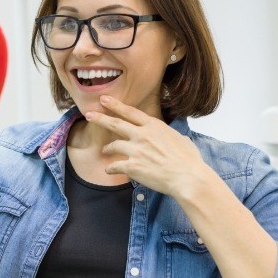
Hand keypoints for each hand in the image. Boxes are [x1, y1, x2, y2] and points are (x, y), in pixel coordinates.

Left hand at [85, 95, 208, 198]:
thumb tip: (172, 137)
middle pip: (116, 124)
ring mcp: (136, 150)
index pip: (130, 112)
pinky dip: (111, 168)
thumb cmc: (189, 160)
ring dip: (107, 149)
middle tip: (89, 115)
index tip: (104, 99)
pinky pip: (115, 166)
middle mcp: (142, 135)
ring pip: (114, 146)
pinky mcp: (132, 166)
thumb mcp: (181, 139)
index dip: (115, 105)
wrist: (188, 177)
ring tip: (105, 151)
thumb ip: (170, 135)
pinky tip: (109, 170)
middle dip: (100, 118)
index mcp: (154, 126)